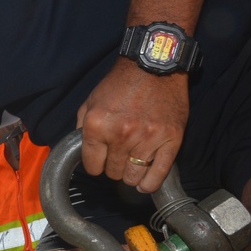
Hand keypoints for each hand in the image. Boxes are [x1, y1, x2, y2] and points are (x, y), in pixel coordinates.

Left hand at [77, 58, 187, 192]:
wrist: (153, 66)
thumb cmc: (120, 84)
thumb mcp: (90, 101)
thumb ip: (82, 128)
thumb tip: (80, 151)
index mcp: (97, 126)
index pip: (92, 165)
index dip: (95, 165)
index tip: (99, 161)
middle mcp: (120, 136)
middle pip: (112, 173)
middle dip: (112, 168)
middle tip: (117, 157)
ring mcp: (147, 139)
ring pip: (133, 176)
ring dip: (130, 175)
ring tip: (130, 167)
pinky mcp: (170, 140)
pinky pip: (158, 174)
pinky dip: (149, 183)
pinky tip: (144, 184)